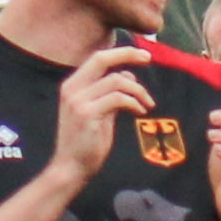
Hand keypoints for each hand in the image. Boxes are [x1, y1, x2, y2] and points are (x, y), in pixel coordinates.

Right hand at [52, 43, 156, 185]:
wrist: (71, 167)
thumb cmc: (86, 142)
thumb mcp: (100, 112)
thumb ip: (111, 93)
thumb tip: (128, 75)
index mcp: (73, 85)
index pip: (97, 58)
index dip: (121, 53)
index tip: (143, 55)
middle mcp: (72, 89)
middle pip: (101, 59)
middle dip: (128, 54)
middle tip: (149, 59)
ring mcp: (78, 101)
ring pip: (115, 81)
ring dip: (137, 90)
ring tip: (147, 104)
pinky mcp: (87, 114)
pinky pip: (117, 99)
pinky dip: (133, 102)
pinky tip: (140, 111)